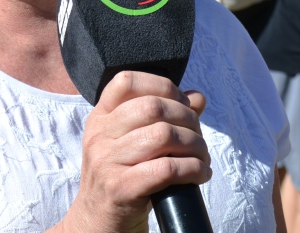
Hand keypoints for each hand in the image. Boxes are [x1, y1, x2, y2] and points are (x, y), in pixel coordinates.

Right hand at [59, 72, 210, 232]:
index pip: (127, 81)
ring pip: (163, 135)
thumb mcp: (132, 144)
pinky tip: (199, 174)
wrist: (97, 224)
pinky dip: (192, 169)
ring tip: (202, 158)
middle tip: (198, 137)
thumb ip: (162, 117)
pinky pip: (166, 169)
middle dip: (187, 119)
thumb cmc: (122, 179)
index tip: (182, 104)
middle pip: (153, 107)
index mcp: (100, 118)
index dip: (162, 86)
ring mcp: (107, 161)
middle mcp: (99, 135)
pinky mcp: (120, 188)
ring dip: (195, 146)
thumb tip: (197, 97)